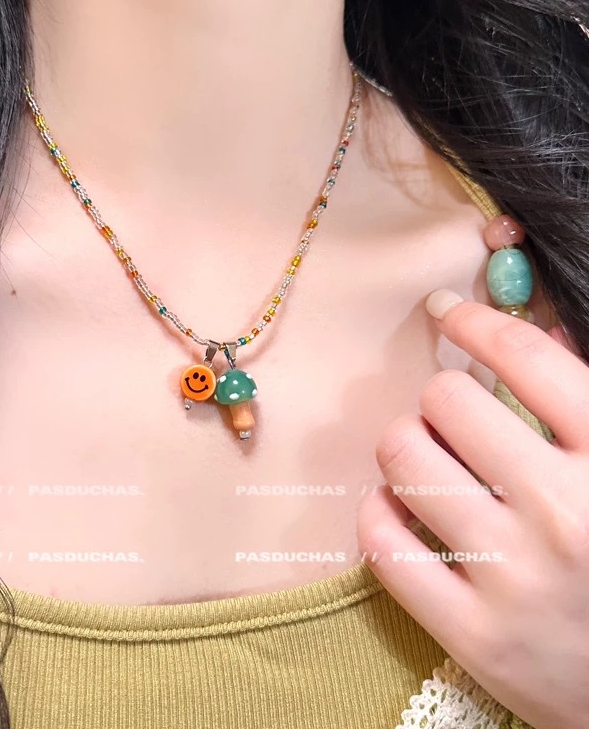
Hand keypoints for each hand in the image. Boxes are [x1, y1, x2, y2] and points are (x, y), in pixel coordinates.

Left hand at [357, 288, 588, 728]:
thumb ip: (585, 405)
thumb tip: (528, 336)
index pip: (525, 357)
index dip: (474, 321)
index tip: (445, 311)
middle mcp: (564, 513)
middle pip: (447, 402)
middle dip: (441, 401)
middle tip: (452, 423)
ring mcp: (515, 578)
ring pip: (403, 461)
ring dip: (405, 449)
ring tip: (425, 464)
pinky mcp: (475, 636)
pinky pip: (383, 544)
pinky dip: (378, 515)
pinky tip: (397, 512)